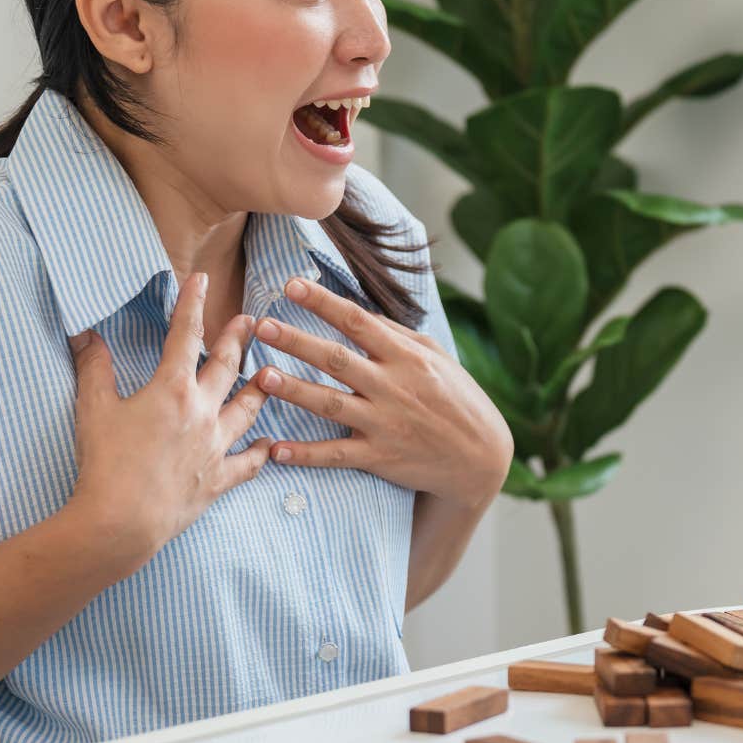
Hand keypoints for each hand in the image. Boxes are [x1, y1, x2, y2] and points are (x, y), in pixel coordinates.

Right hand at [65, 272, 272, 563]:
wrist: (121, 521)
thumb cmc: (105, 464)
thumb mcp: (93, 410)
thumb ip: (93, 367)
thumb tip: (84, 333)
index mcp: (172, 389)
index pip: (184, 336)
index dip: (192, 305)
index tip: (202, 280)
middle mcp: (203, 412)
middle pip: (227, 367)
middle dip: (238, 340)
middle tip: (250, 321)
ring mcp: (215, 446)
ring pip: (247, 409)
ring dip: (259, 389)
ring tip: (269, 373)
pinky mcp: (218, 479)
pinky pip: (248, 463)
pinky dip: (260, 453)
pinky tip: (268, 445)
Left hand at [249, 277, 511, 508]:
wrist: (481, 457)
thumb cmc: (458, 399)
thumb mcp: (437, 357)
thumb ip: (398, 335)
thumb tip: (359, 312)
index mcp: (407, 357)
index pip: (358, 321)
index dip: (323, 302)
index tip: (291, 285)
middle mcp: (393, 386)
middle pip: (337, 359)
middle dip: (296, 341)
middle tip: (262, 326)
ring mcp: (385, 423)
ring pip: (330, 404)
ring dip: (293, 390)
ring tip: (261, 377)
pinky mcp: (380, 456)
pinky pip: (336, 455)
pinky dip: (305, 454)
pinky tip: (274, 450)